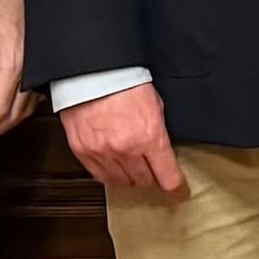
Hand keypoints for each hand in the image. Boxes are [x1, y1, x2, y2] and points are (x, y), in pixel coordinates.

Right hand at [61, 82, 188, 194]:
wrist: (92, 72)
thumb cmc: (123, 81)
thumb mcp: (155, 105)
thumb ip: (158, 132)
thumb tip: (162, 151)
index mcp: (149, 137)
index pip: (167, 177)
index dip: (174, 184)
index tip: (175, 186)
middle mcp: (126, 149)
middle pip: (144, 181)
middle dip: (150, 176)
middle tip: (150, 167)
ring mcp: (103, 152)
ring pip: (121, 182)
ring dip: (128, 176)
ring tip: (130, 164)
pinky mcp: (83, 151)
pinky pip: (99, 175)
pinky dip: (108, 173)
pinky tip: (113, 164)